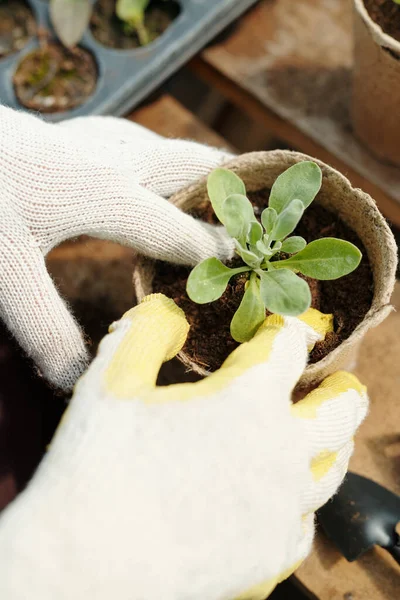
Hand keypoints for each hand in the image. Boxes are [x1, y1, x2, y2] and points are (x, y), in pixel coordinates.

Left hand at [0, 108, 233, 389]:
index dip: (219, 254)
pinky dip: (167, 163)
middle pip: (194, 167)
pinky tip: (160, 176)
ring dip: (203, 171)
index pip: (182, 232)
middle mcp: (116, 160)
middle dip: (233, 190)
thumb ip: (47, 330)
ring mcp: (97, 140)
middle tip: (268, 210)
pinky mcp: (79, 134)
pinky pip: (142, 145)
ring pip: (170, 149)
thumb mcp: (5, 272)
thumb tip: (80, 384)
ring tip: (228, 195)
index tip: (252, 270)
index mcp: (108, 193)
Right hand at [0, 295, 367, 599]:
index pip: (289, 346)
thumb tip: (170, 310)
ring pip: (332, 468)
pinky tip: (283, 498)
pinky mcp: (270, 556)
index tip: (282, 326)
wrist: (84, 567)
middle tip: (335, 379)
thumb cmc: (96, 468)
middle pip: (341, 409)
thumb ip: (148, 331)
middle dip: (341, 386)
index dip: (288, 327)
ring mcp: (281, 508)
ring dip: (332, 442)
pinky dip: (300, 502)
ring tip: (324, 434)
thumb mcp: (113, 380)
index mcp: (248, 401)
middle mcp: (280, 452)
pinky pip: (303, 523)